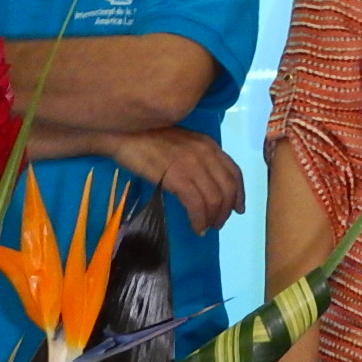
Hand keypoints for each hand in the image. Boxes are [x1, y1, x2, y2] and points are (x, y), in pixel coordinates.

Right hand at [108, 126, 244, 234]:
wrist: (123, 133)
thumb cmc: (147, 139)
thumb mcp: (182, 143)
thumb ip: (197, 158)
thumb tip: (204, 183)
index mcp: (209, 144)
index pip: (234, 172)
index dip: (239, 193)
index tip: (238, 208)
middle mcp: (206, 153)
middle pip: (228, 188)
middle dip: (226, 210)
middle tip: (218, 224)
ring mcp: (193, 165)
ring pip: (215, 198)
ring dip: (213, 218)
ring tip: (205, 228)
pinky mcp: (178, 177)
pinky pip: (197, 204)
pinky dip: (199, 219)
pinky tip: (196, 227)